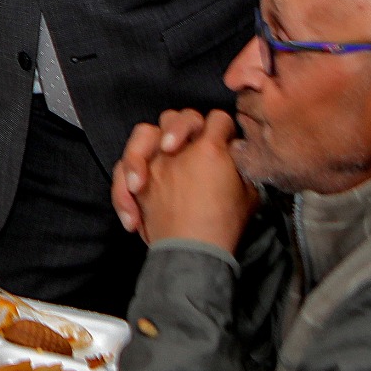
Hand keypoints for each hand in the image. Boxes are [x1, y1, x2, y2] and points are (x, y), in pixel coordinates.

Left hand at [114, 109, 257, 254]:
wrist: (193, 252)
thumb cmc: (224, 226)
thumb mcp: (248, 195)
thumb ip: (241, 169)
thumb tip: (235, 158)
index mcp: (210, 149)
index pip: (218, 120)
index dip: (224, 129)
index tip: (227, 146)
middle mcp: (177, 151)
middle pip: (178, 117)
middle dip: (186, 126)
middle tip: (189, 147)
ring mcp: (154, 166)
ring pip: (144, 132)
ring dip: (151, 140)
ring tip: (159, 155)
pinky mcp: (137, 185)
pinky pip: (121, 167)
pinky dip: (127, 176)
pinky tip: (138, 188)